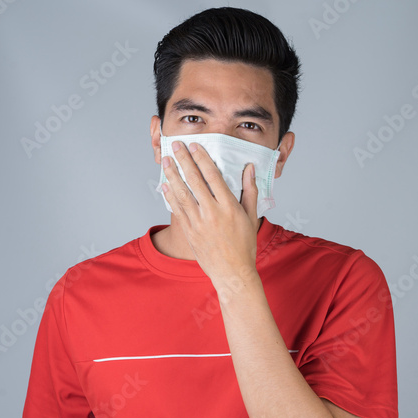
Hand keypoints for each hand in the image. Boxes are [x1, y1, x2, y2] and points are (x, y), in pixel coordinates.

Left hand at [161, 140, 258, 285]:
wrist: (233, 272)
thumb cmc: (244, 245)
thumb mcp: (252, 216)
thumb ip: (250, 190)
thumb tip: (249, 169)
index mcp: (229, 206)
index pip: (212, 176)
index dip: (202, 159)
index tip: (195, 146)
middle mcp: (212, 212)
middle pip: (194, 180)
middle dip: (184, 160)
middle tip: (176, 146)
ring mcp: (199, 222)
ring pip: (182, 193)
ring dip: (173, 175)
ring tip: (166, 161)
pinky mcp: (190, 232)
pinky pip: (178, 210)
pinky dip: (171, 196)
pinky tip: (165, 185)